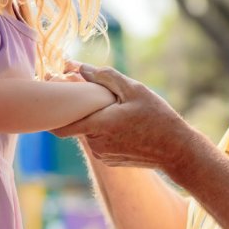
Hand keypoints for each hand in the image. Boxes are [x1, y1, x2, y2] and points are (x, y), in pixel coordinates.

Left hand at [51, 64, 196, 173]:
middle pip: (77, 124)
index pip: (60, 125)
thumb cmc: (157, 117)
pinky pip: (99, 142)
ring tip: (116, 111)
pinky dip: (104, 132)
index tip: (52, 98)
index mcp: (99, 125)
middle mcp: (96, 144)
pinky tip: (123, 125)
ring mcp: (102, 155)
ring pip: (89, 132)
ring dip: (95, 120)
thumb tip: (78, 66)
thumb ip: (103, 77)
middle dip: (82, 110)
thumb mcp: (134, 89)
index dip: (52, 112)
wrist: (176, 150)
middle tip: (97, 96)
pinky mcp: (110, 161)